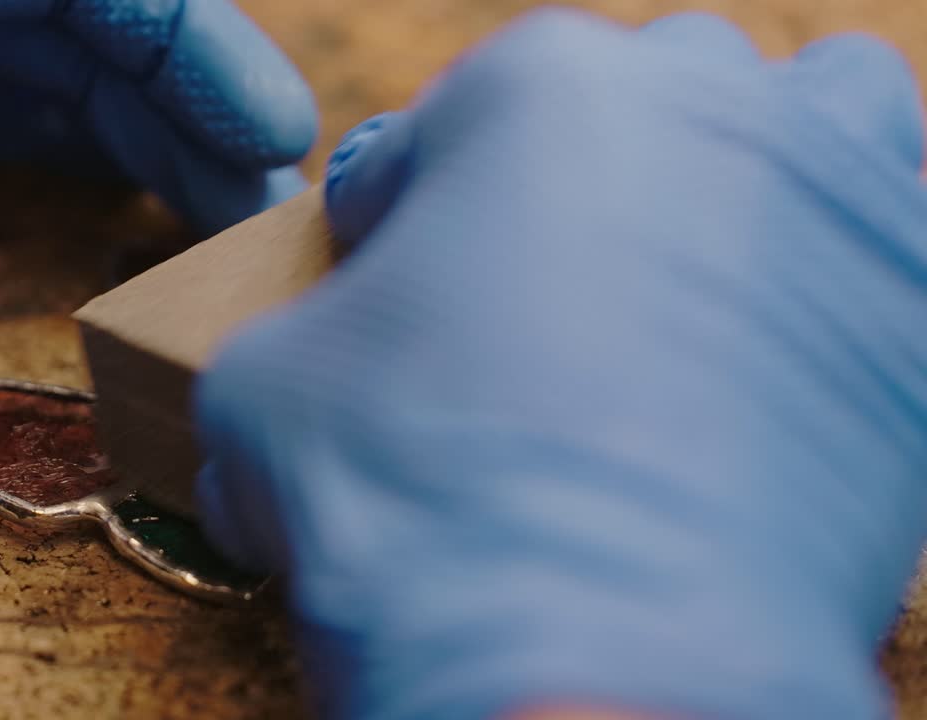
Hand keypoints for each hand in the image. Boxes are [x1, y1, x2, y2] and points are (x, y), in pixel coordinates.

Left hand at [0, 0, 315, 528]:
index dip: (203, 48)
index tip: (277, 143)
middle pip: (100, 21)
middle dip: (192, 113)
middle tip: (263, 225)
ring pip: (60, 65)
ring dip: (144, 144)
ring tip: (213, 237)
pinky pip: (0, 103)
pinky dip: (69, 158)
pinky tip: (124, 219)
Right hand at [195, 9, 926, 719]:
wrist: (588, 665)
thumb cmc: (420, 498)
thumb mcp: (269, 387)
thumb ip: (306, 332)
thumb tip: (324, 370)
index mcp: (538, 84)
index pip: (445, 127)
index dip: (402, 213)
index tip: (395, 278)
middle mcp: (707, 105)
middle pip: (642, 95)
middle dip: (580, 172)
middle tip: (536, 284)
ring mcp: (839, 203)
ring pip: (818, 117)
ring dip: (755, 167)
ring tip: (693, 269)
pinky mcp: (920, 321)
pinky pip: (896, 250)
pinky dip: (838, 279)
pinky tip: (778, 362)